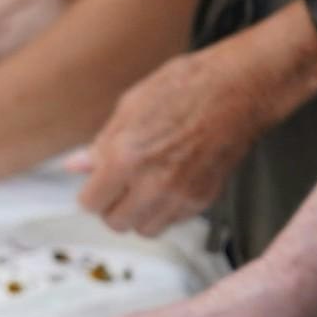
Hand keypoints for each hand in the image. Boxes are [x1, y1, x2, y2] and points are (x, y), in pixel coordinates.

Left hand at [72, 46, 267, 235]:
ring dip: (139, 214)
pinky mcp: (205, 198)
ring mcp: (181, 195)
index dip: (91, 192)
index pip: (91, 203)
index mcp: (126, 158)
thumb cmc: (187, 87)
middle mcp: (153, 184)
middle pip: (116, 223)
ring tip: (144, 187)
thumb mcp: (130, 106)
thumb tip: (76, 165)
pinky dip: (166, 210)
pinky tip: (168, 184)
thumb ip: (101, 144)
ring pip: (145, 229)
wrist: (240, 89)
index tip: (96, 183)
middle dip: (112, 206)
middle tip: (119, 185)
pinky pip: (173, 221)